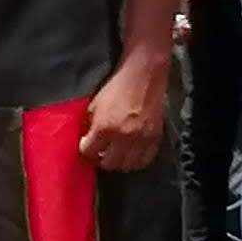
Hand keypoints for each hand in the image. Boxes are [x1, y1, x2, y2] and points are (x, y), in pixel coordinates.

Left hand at [79, 51, 170, 172]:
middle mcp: (124, 136)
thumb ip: (89, 124)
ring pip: (128, 166)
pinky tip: (131, 154)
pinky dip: (136, 160)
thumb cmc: (117, 86)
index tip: (86, 147)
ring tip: (116, 154)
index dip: (85, 151)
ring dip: (119, 162)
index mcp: (105, 127)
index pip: (89, 152)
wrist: (144, 74)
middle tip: (100, 153)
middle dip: (101, 160)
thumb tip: (85, 139)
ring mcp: (142, 139)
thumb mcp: (94, 104)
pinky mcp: (155, 137)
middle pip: (109, 164)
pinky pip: (145, 160)